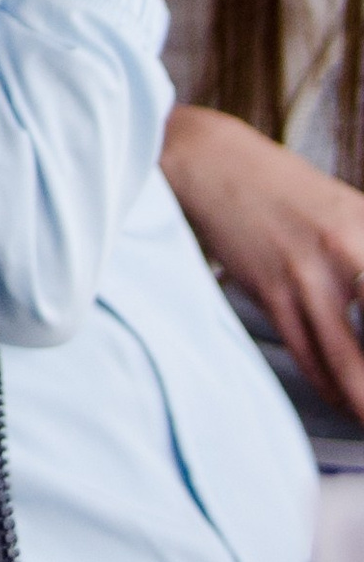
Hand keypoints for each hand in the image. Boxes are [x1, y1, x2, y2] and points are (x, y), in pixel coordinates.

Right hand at [164, 104, 363, 419]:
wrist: (212, 162)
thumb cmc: (286, 188)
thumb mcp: (349, 210)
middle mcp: (346, 250)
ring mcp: (306, 274)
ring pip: (345, 361)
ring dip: (361, 398)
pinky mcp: (272, 291)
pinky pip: (308, 355)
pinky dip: (330, 386)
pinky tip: (343, 399)